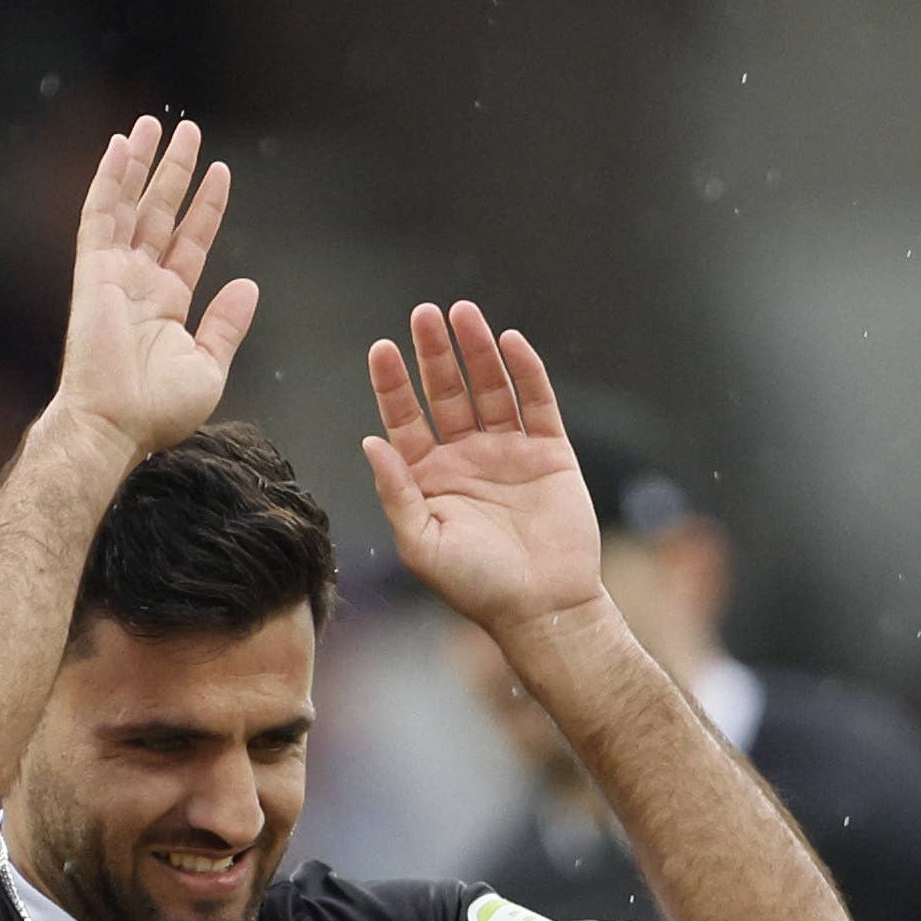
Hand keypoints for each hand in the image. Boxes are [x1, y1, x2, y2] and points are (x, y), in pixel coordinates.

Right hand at [51, 116, 258, 461]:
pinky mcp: (91, 271)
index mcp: (168, 303)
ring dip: (141, 163)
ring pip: (129, 204)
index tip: (220, 171)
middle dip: (173, 171)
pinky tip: (120, 147)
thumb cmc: (157, 411)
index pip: (190, 241)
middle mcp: (139, 282)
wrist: (116, 425)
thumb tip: (248, 286)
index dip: (205, 206)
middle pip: (159, 212)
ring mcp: (114, 273)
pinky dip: (109, 180)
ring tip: (153, 124)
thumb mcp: (209, 366)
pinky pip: (100, 215)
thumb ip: (226, 325)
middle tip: (187, 132)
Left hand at [361, 302, 603, 635]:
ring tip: (463, 313)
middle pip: (446, 392)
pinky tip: (509, 341)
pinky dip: (525, 370)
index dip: (393, 384)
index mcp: (430, 477)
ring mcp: (509, 452)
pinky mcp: (550, 453)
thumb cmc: (477, 585)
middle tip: (424, 313)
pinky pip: (537, 402)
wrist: (543, 607)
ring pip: (490, 388)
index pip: (405, 418)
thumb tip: (370, 442)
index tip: (381, 348)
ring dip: (477, 350)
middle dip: (434, 353)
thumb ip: (396, 492)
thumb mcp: (422, 544)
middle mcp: (466, 458)